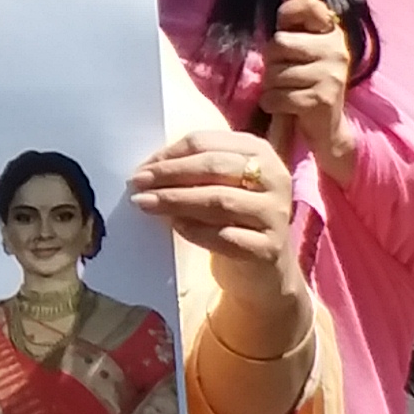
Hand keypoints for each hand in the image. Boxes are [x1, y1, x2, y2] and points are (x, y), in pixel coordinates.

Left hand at [129, 125, 301, 307]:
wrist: (262, 271)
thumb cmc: (232, 219)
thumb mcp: (219, 185)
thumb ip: (193, 170)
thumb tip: (147, 168)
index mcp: (259, 152)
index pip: (208, 142)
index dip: (170, 154)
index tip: (142, 167)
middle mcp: (274, 178)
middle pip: (215, 166)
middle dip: (170, 174)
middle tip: (138, 183)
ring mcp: (275, 214)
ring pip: (220, 200)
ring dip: (177, 201)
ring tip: (147, 204)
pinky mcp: (270, 248)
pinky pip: (226, 237)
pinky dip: (197, 230)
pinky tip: (177, 227)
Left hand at [255, 0, 354, 174]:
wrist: (328, 128)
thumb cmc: (308, 83)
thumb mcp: (304, 50)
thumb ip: (296, 21)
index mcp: (332, 33)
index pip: (309, 5)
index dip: (289, 13)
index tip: (284, 26)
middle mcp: (336, 50)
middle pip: (279, 43)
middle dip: (272, 62)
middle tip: (283, 73)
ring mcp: (331, 75)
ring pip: (275, 72)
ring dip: (271, 86)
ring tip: (286, 92)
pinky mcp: (321, 99)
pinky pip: (277, 96)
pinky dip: (272, 103)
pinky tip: (285, 107)